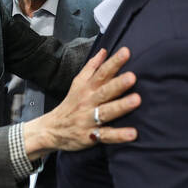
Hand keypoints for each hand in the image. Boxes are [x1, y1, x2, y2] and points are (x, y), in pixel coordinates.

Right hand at [23, 47, 138, 159]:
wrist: (51, 130)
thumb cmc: (70, 105)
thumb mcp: (77, 84)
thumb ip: (91, 67)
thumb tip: (104, 50)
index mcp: (87, 88)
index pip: (101, 72)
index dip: (114, 62)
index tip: (126, 52)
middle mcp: (88, 102)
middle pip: (104, 91)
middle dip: (118, 84)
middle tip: (132, 76)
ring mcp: (89, 119)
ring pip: (106, 112)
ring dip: (121, 106)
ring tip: (136, 100)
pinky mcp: (90, 137)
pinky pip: (105, 136)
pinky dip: (118, 136)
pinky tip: (133, 134)